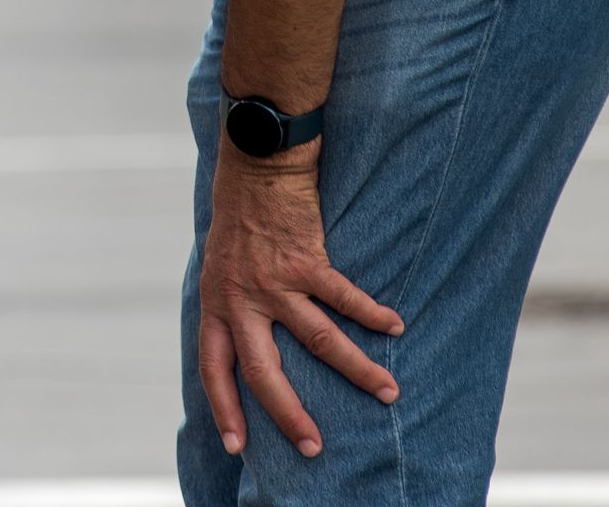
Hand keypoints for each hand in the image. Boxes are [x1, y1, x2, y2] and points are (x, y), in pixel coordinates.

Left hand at [196, 142, 402, 458]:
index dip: (224, 407)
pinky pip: (344, 297)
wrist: (255, 160)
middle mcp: (241, 299)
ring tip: (388, 393)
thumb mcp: (219, 261)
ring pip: (318, 341)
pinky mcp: (306, 259)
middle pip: (263, 372)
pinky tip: (395, 326)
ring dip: (356, 370)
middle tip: (313, 447)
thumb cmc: (239, 210)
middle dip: (289, 415)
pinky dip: (372, 314)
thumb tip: (247, 333)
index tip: (236, 445)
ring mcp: (274, 281)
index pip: (213, 368)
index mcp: (217, 302)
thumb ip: (232, 300)